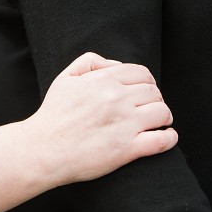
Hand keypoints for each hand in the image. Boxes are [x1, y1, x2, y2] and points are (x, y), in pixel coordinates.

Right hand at [27, 51, 175, 184]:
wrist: (42, 150)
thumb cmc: (53, 115)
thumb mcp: (65, 78)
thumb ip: (89, 62)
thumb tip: (114, 65)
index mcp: (104, 80)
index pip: (142, 73)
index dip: (148, 82)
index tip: (146, 92)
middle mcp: (117, 99)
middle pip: (154, 92)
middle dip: (155, 99)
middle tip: (150, 109)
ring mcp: (124, 124)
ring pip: (162, 112)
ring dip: (164, 116)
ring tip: (160, 123)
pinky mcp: (127, 150)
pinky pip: (161, 140)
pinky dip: (169, 138)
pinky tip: (167, 138)